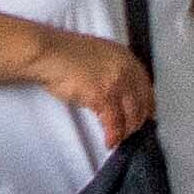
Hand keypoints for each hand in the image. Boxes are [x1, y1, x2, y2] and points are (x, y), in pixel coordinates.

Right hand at [47, 22, 157, 149]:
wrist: (47, 53)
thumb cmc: (63, 53)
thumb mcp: (97, 55)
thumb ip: (112, 69)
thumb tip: (118, 92)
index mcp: (124, 57)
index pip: (146, 87)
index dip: (147, 106)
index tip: (145, 117)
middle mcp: (125, 69)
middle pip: (141, 104)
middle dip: (136, 122)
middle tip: (129, 132)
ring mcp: (116, 82)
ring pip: (130, 116)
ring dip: (125, 132)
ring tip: (118, 139)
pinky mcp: (103, 96)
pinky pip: (114, 123)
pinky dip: (112, 135)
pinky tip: (109, 141)